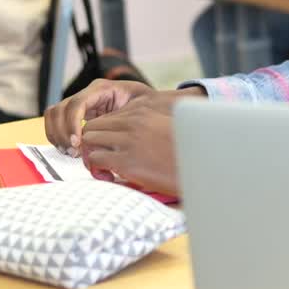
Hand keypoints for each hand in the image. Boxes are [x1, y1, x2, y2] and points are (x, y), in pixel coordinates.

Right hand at [44, 79, 154, 155]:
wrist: (147, 104)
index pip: (76, 104)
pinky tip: (69, 149)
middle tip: (73, 151)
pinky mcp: (76, 114)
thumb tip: (120, 126)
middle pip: (59, 109)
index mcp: (102, 88)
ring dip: (56, 135)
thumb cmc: (146, 104)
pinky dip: (57, 136)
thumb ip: (131, 114)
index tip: (77, 143)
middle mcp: (87, 94)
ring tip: (70, 152)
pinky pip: (57, 122)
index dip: (72, 124)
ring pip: (53, 115)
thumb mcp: (143, 105)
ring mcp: (80, 103)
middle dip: (62, 132)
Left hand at [79, 88, 205, 195]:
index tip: (111, 148)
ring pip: (88, 142)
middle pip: (92, 127)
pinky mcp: (126, 162)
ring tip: (105, 170)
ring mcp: (128, 141)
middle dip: (92, 144)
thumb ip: (144, 125)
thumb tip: (125, 134)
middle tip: (102, 160)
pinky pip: (95, 160)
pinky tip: (110, 177)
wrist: (201, 168)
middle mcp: (133, 123)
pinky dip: (96, 170)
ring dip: (91, 156)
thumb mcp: (165, 127)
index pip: (107, 117)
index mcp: (143, 112)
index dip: (104, 134)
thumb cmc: (185, 151)